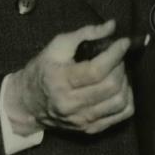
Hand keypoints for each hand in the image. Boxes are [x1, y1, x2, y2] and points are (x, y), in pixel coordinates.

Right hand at [4, 19, 133, 135]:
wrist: (27, 104)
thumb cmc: (43, 70)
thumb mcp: (58, 46)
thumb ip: (85, 33)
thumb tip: (112, 26)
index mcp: (60, 81)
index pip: (96, 70)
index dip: (115, 54)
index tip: (124, 42)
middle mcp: (71, 104)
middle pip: (111, 86)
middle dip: (120, 66)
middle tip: (117, 57)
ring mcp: (81, 119)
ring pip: (119, 102)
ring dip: (125, 82)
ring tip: (117, 72)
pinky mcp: (90, 128)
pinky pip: (122, 115)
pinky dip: (127, 99)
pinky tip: (119, 88)